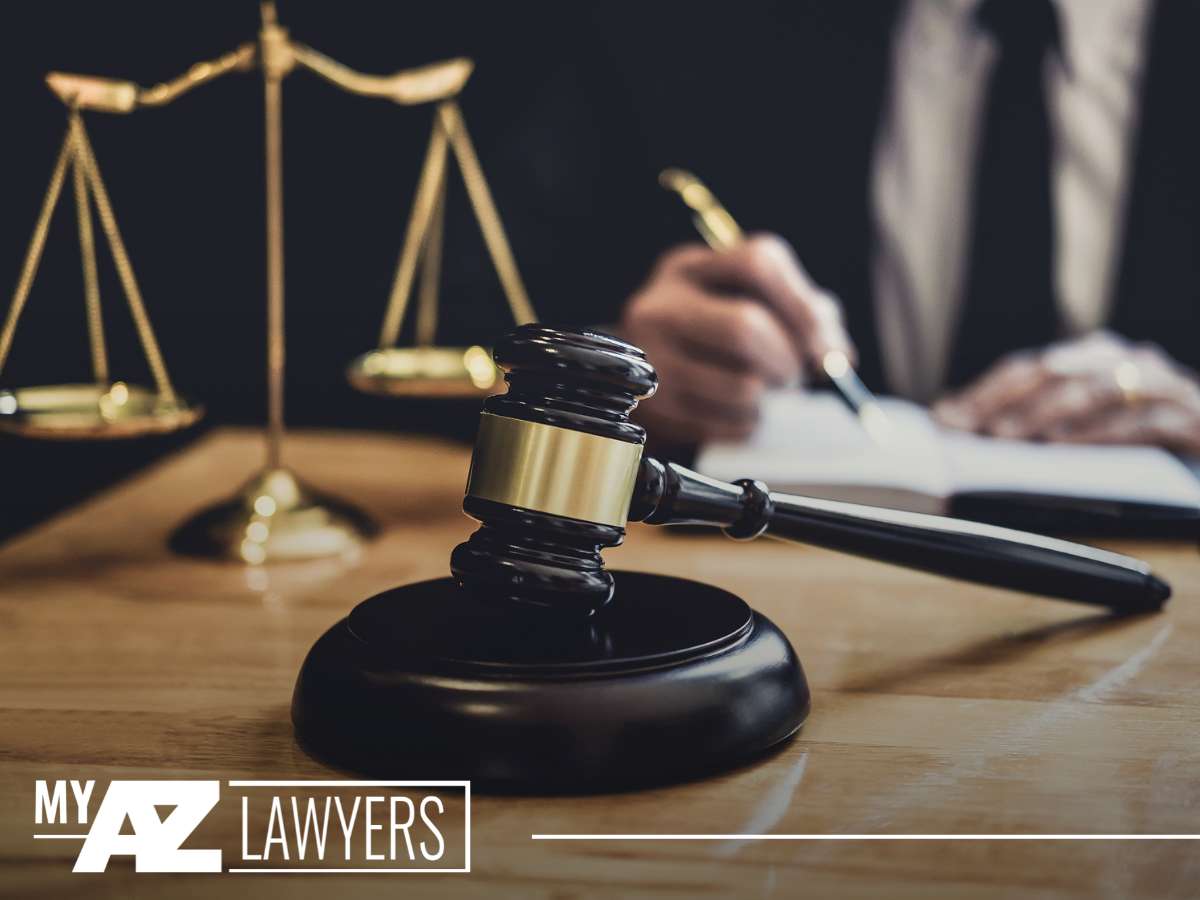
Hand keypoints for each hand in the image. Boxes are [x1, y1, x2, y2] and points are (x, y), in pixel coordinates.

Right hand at [619, 234, 854, 443]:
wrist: (642, 374)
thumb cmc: (711, 335)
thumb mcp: (747, 302)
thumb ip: (803, 314)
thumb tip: (838, 357)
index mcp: (688, 268)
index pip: (756, 263)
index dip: (802, 305)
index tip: (825, 346)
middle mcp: (660, 305)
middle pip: (744, 326)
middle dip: (786, 360)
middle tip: (796, 378)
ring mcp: (649, 357)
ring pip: (740, 385)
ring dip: (769, 399)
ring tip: (766, 396)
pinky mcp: (652, 406)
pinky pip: (724, 425)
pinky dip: (748, 424)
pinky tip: (742, 415)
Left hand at [933, 331, 1199, 453]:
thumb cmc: (1147, 434)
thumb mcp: (1091, 421)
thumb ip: (1039, 418)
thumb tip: (960, 420)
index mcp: (1095, 356)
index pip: (1029, 368)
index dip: (984, 392)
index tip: (945, 418)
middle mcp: (1126, 360)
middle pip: (1055, 373)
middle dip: (1006, 402)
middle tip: (970, 430)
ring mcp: (1161, 384)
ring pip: (1095, 391)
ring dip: (1046, 415)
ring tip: (1009, 437)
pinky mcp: (1190, 416)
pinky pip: (1141, 421)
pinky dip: (1101, 433)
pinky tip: (1068, 446)